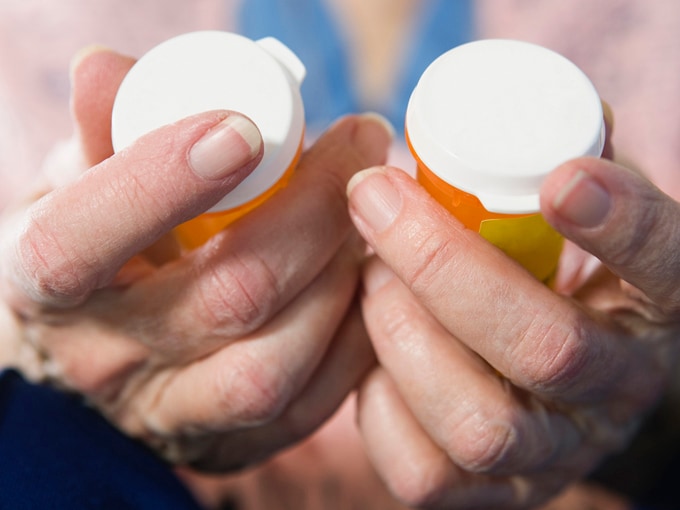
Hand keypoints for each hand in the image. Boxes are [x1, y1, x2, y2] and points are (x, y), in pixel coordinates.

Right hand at [0, 48, 390, 470]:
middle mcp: (106, 361)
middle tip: (360, 147)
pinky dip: (357, 333)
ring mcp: (175, 412)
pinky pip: (315, 403)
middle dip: (314, 213)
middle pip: (227, 298)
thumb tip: (109, 69)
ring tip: (369, 216)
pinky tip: (367, 278)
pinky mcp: (234, 442)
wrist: (105, 344)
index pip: (81, 241)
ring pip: (277, 363)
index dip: (163, 180)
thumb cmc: (103, 246)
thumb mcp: (82, 181)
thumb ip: (102, 130)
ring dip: (342, 276)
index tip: (245, 127)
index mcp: (45, 284)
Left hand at [346, 153, 679, 507]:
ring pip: (479, 425)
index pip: (669, 266)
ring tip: (370, 279)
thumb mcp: (573, 223)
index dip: (622, 226)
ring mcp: (554, 455)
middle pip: (543, 348)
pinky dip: (379, 407)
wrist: (562, 383)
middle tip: (378, 202)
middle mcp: (613, 391)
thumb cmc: (556, 278)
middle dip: (442, 265)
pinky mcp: (493, 498)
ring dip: (401, 337)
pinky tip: (372, 358)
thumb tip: (497, 118)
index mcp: (656, 307)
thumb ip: (548, 174)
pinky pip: (426, 476)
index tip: (560, 178)